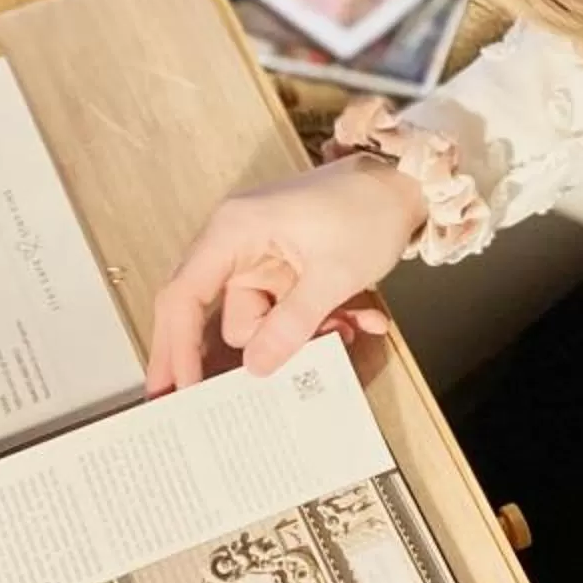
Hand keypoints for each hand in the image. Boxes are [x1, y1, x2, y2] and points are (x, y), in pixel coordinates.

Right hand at [147, 157, 426, 390]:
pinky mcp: (283, 266)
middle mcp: (235, 242)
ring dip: (300, 336)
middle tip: (220, 398)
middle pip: (217, 313)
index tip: (177, 390)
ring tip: (348, 329)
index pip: (184, 296)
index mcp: (233, 231)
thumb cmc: (367, 211)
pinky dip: (314, 322)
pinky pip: (284, 310)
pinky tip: (355, 319)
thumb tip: (256, 367)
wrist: (406, 184)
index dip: (176, 346)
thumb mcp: (332, 275)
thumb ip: (291, 325)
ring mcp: (259, 256)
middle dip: (249, 348)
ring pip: (259, 320)